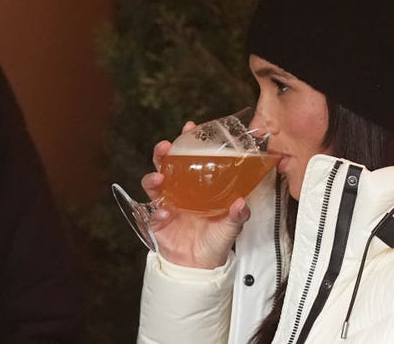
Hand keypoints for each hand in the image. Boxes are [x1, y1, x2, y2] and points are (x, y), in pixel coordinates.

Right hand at [141, 121, 250, 268]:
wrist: (198, 266)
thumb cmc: (215, 240)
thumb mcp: (231, 227)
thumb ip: (238, 215)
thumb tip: (242, 203)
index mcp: (197, 186)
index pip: (190, 157)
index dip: (188, 141)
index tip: (190, 126)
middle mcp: (179, 191)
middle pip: (166, 165)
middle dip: (163, 153)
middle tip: (166, 146)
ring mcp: (165, 204)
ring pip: (153, 184)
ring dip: (153, 178)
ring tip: (159, 178)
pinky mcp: (155, 221)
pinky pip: (150, 213)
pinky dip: (157, 211)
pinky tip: (165, 213)